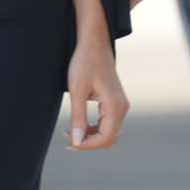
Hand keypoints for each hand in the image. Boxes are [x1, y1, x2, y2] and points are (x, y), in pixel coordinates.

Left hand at [64, 28, 127, 150]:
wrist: (94, 44)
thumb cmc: (85, 63)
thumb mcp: (77, 91)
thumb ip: (78, 118)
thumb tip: (77, 142)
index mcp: (115, 106)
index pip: (105, 138)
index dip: (87, 145)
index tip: (69, 142)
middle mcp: (122, 107)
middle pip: (108, 138)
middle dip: (88, 142)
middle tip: (67, 139)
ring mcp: (120, 105)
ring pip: (108, 132)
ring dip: (90, 136)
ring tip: (70, 132)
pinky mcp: (115, 102)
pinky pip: (107, 123)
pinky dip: (94, 128)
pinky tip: (79, 126)